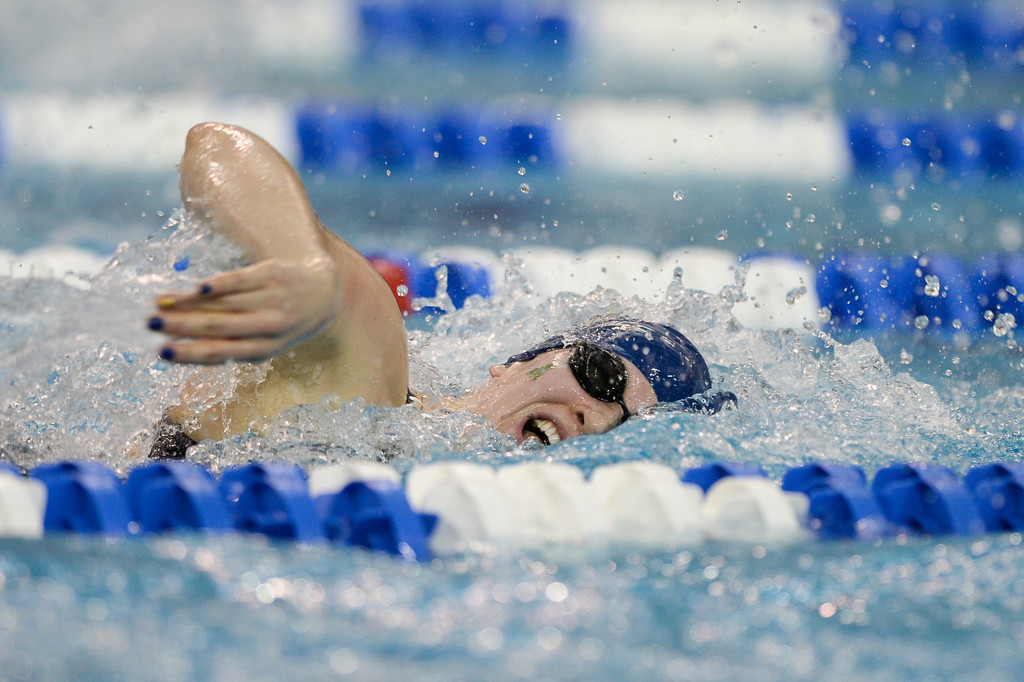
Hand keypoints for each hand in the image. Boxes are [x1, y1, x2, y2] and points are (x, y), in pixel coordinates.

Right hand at [149, 256, 340, 363]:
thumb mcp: (263, 340)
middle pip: (219, 326)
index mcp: (264, 348)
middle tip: (150, 323)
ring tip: (159, 301)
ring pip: (225, 303)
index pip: (221, 353)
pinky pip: (242, 280)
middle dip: (181, 326)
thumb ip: (228, 341)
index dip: (191, 354)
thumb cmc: (280, 321)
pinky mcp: (274, 274)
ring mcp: (274, 299)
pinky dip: (220, 285)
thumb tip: (177, 343)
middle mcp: (270, 326)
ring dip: (188, 303)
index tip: (161, 352)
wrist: (324, 293)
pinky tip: (199, 289)